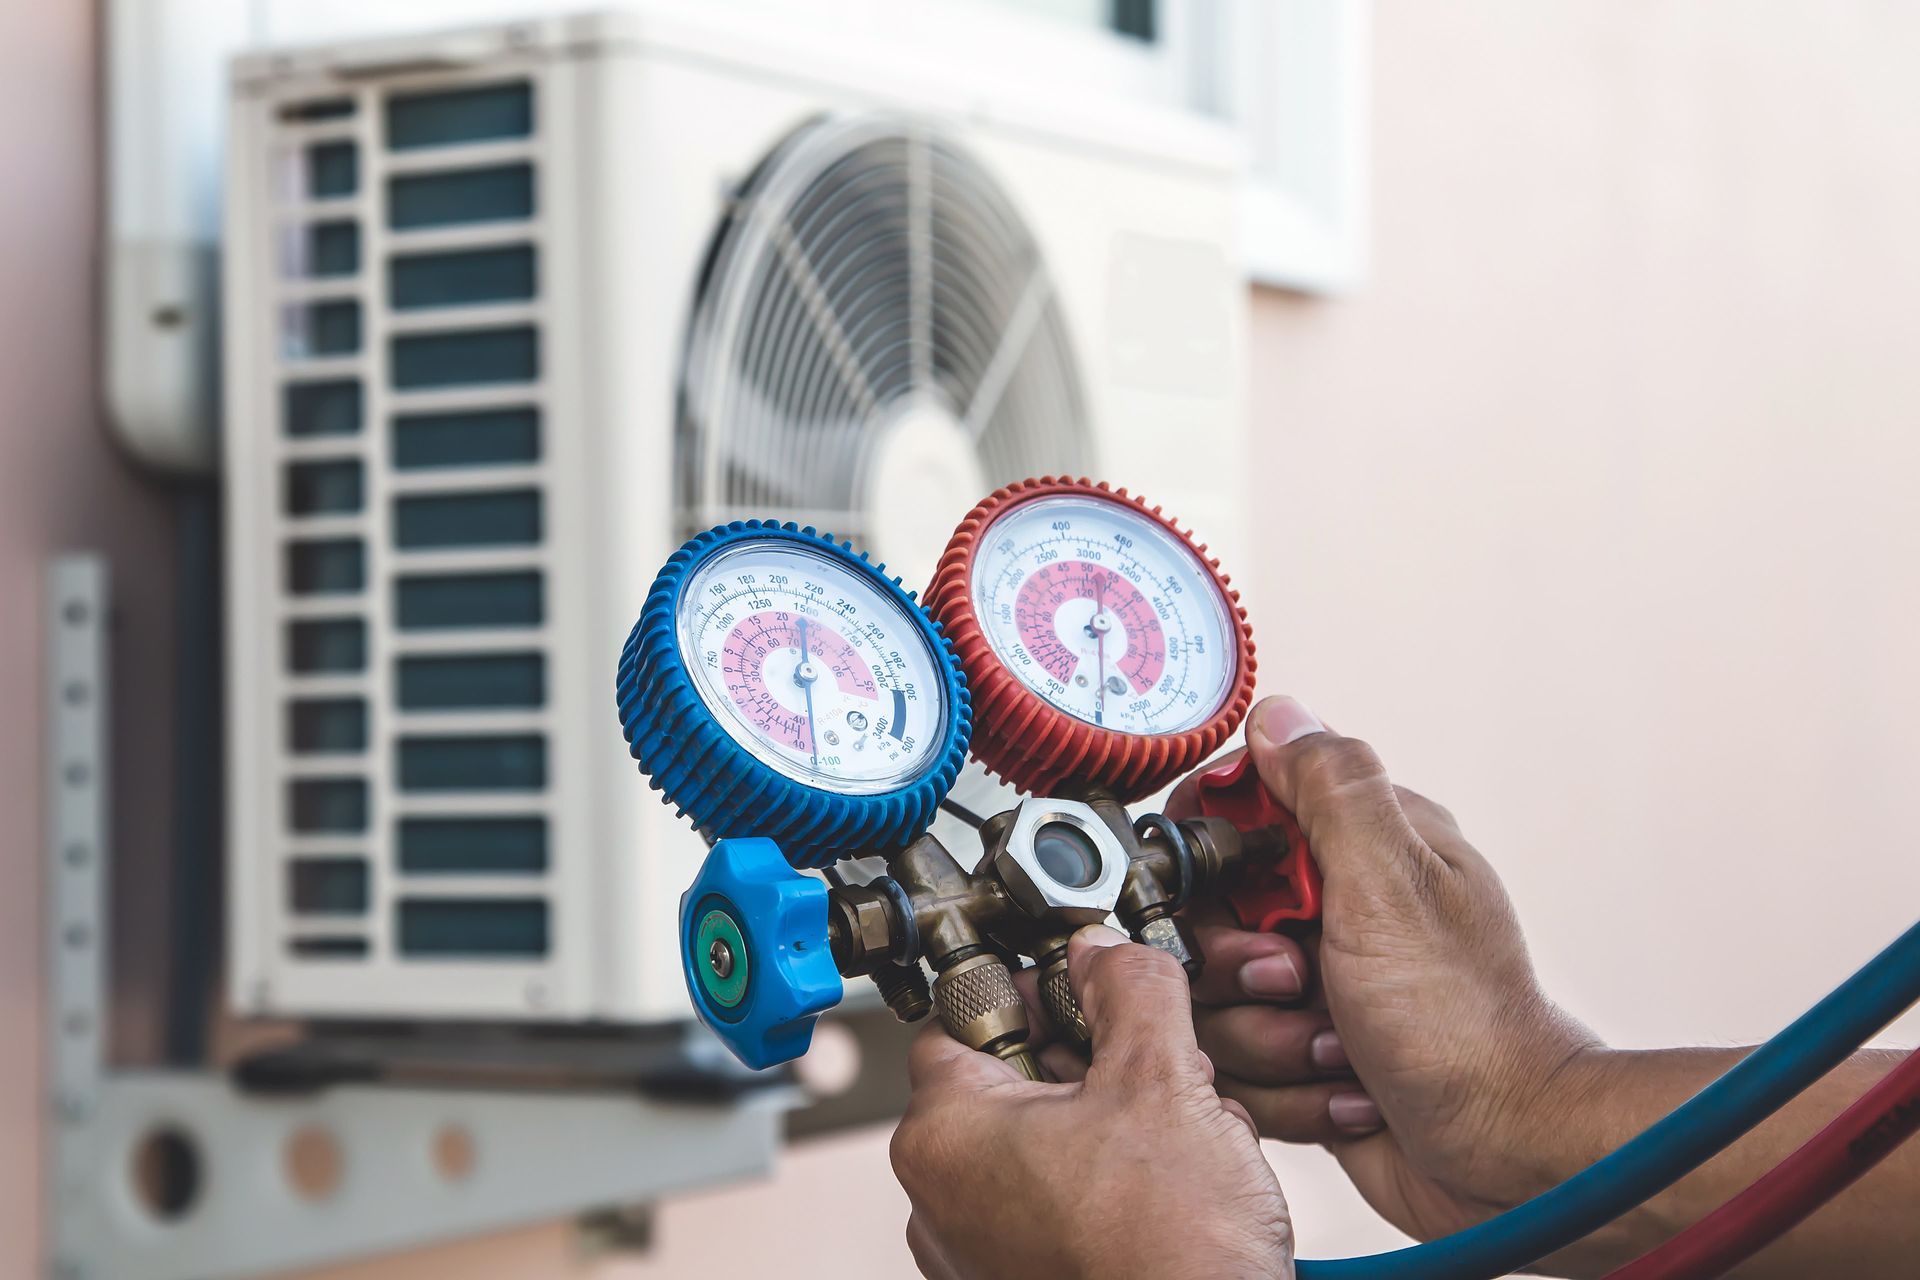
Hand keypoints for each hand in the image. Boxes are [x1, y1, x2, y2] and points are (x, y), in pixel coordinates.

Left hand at [891, 927, 1294, 1279]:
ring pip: (1047, 1144)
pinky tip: (1174, 1186)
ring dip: (1116, 1121)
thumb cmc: (1168, 1253)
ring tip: (1182, 1132)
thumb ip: (1130, 990)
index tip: (1087, 990)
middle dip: (1094, 1061)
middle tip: (1158, 1063)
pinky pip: (1058, 1205)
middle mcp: (940, 1201)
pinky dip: (1111, 1184)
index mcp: (945, 1134)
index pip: (962, 1017)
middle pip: (1011, 1081)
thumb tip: (1106, 953)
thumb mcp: (1162, 1079)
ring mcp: (977, 1255)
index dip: (1034, 990)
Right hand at [1169, 696, 1601, 1242]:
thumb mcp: (1390, 887)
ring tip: (1336, 1049)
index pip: (1238, 814)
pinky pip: (1239, 1065)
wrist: (1507, 1159)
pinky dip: (1286, 1092)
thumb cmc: (1465, 1028)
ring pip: (1216, 1000)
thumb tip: (1280, 715)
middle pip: (1208, 917)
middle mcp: (1340, 910)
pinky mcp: (1306, 1054)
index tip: (1234, 899)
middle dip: (1241, 968)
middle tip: (1299, 982)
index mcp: (1364, 847)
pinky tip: (1347, 1092)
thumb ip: (1331, 790)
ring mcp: (1323, 985)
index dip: (1214, 860)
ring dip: (1268, 1040)